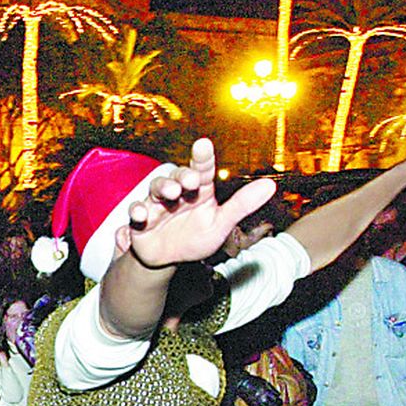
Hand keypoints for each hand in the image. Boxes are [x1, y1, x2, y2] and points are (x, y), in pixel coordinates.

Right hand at [113, 139, 275, 270]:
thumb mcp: (221, 224)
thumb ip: (241, 205)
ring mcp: (157, 204)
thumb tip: (270, 186)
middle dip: (182, 176)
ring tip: (171, 193)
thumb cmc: (196, 238)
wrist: (169, 260)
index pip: (203, 169)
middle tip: (191, 180)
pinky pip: (136, 210)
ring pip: (156, 188)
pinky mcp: (140, 220)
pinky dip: (137, 211)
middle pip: (177, 175)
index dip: (203, 157)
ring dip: (162, 188)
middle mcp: (178, 192)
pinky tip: (141, 215)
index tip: (203, 144)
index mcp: (200, 191)